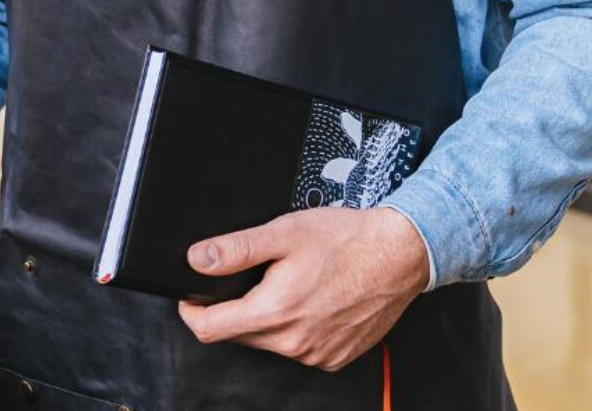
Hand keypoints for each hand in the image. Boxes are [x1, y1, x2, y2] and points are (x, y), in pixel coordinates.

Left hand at [177, 207, 429, 371]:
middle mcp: (294, 343)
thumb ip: (235, 249)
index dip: (192, 311)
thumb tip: (197, 259)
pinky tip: (311, 301)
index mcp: (275, 312)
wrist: (400, 255)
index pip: (209, 330)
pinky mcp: (334, 358)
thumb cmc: (347, 241)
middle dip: (234, 308)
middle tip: (253, 276)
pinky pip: (298, 348)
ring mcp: (316, 355)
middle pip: (238, 334)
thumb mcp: (283, 232)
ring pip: (269, 342)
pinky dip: (295, 328)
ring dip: (267, 318)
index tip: (191, 297)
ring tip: (288, 283)